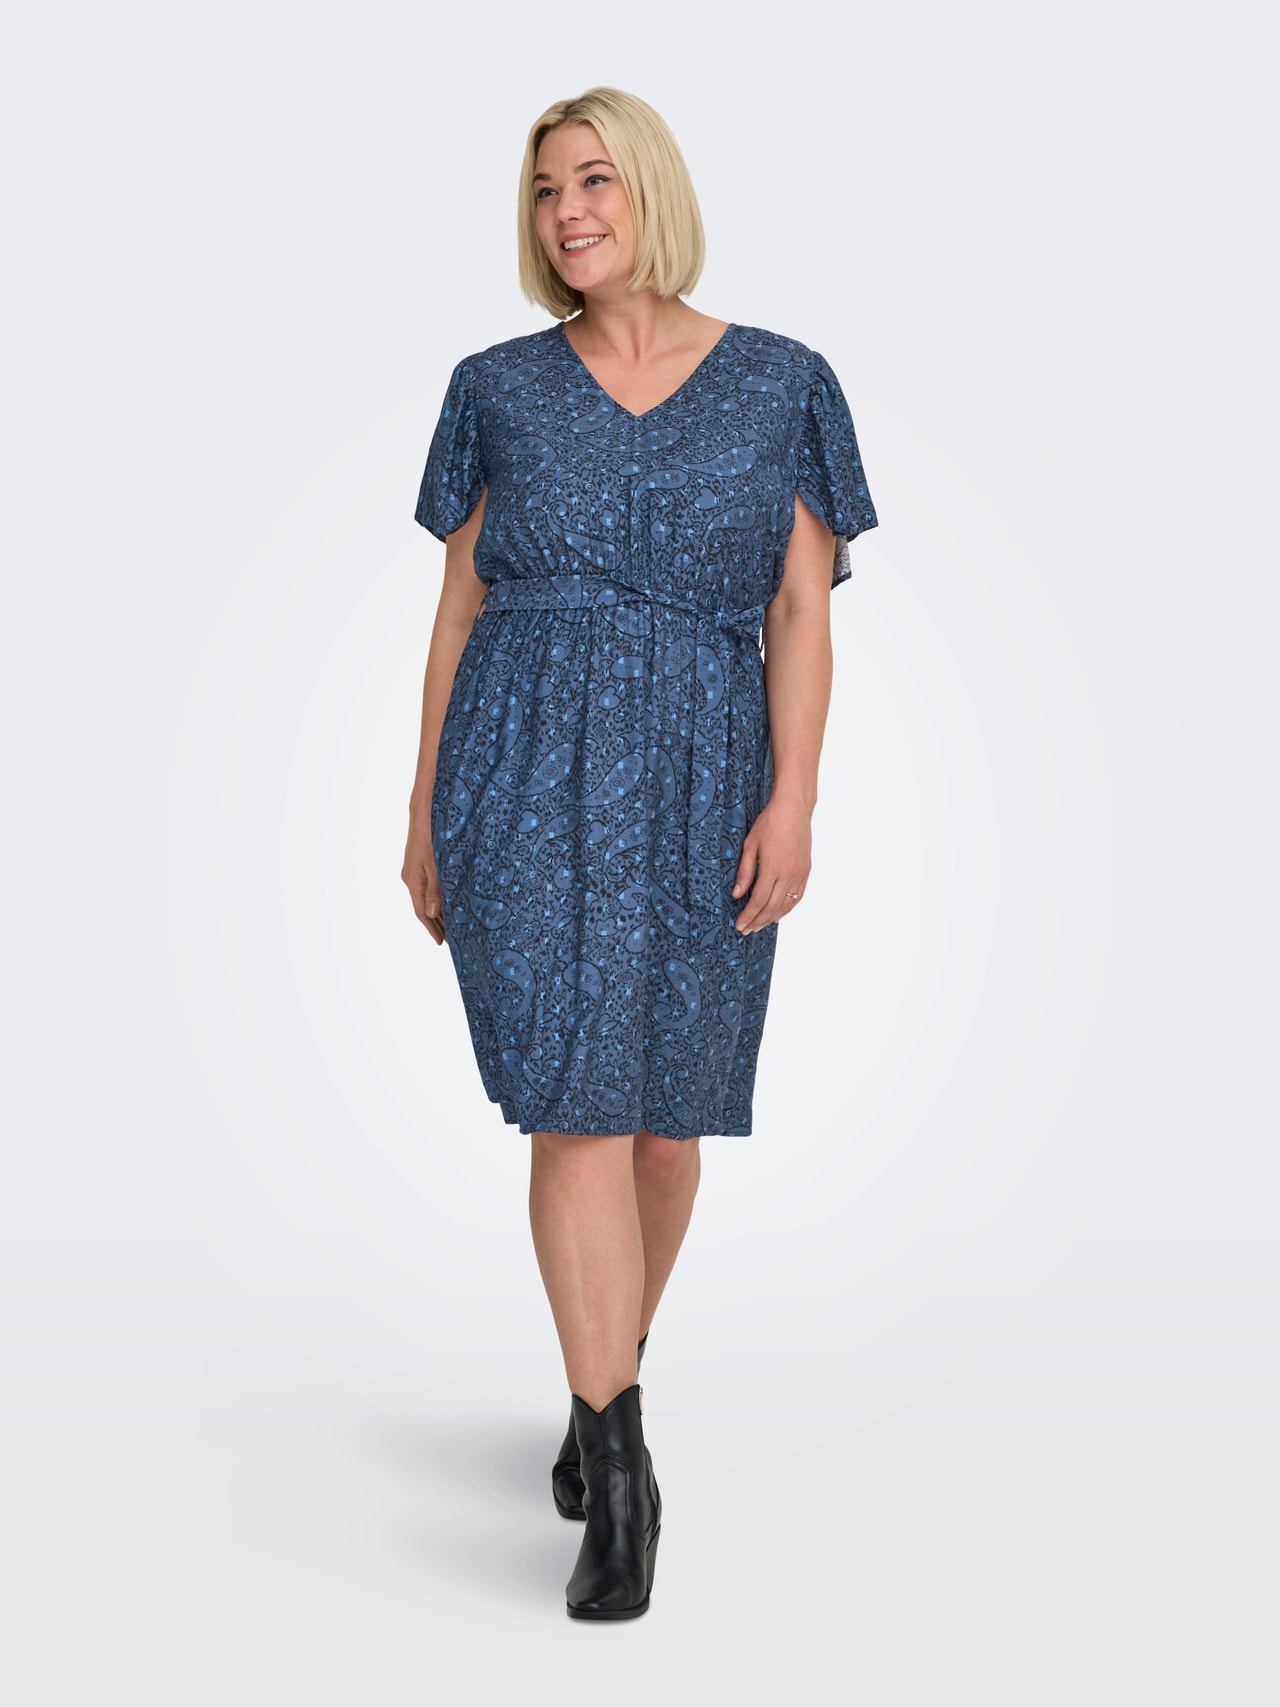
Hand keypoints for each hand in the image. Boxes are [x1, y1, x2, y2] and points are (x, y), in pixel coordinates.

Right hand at [403, 810, 446, 944]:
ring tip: (451, 923)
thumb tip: (432, 913)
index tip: (441, 942)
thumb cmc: (431, 833)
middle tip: (450, 938)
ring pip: (426, 896)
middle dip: (436, 923)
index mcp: (413, 880)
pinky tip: (447, 898)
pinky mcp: (420, 861)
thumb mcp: (436, 864)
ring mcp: (414, 869)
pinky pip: (428, 885)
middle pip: (423, 907)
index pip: (421, 912)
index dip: (432, 928)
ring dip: (437, 910)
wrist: (425, 808)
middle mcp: (411, 877)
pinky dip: (437, 896)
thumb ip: (435, 889)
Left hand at [731, 797, 811, 932]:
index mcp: (772, 868)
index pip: (759, 900)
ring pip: (786, 905)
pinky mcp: (806, 870)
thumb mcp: (750, 845)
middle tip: (746, 930)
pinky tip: (778, 914)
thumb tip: (737, 894)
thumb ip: (744, 872)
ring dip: (772, 918)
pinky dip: (788, 908)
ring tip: (759, 926)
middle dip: (757, 921)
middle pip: (772, 907)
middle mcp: (788, 874)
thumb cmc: (769, 823)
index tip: (739, 925)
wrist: (794, 809)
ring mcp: (799, 873)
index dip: (748, 915)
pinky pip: (798, 896)